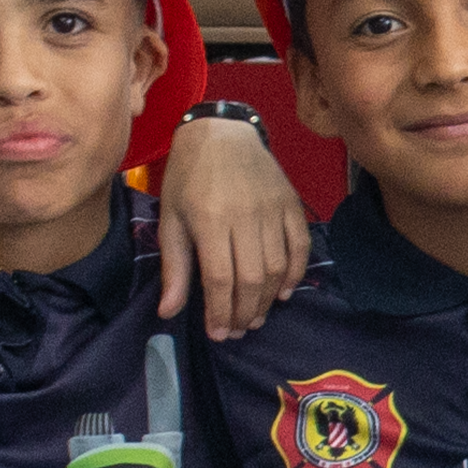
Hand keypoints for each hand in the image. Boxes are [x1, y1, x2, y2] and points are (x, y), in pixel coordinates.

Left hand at [153, 118, 310, 342]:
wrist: (221, 133)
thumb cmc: (188, 177)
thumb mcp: (171, 219)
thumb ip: (174, 268)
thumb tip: (168, 312)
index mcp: (210, 220)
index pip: (221, 279)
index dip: (221, 312)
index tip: (218, 334)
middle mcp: (245, 216)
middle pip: (252, 279)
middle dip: (244, 312)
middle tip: (237, 330)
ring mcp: (272, 210)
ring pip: (277, 268)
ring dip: (268, 300)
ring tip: (255, 317)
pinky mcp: (291, 204)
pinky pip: (300, 247)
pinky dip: (295, 274)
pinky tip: (282, 292)